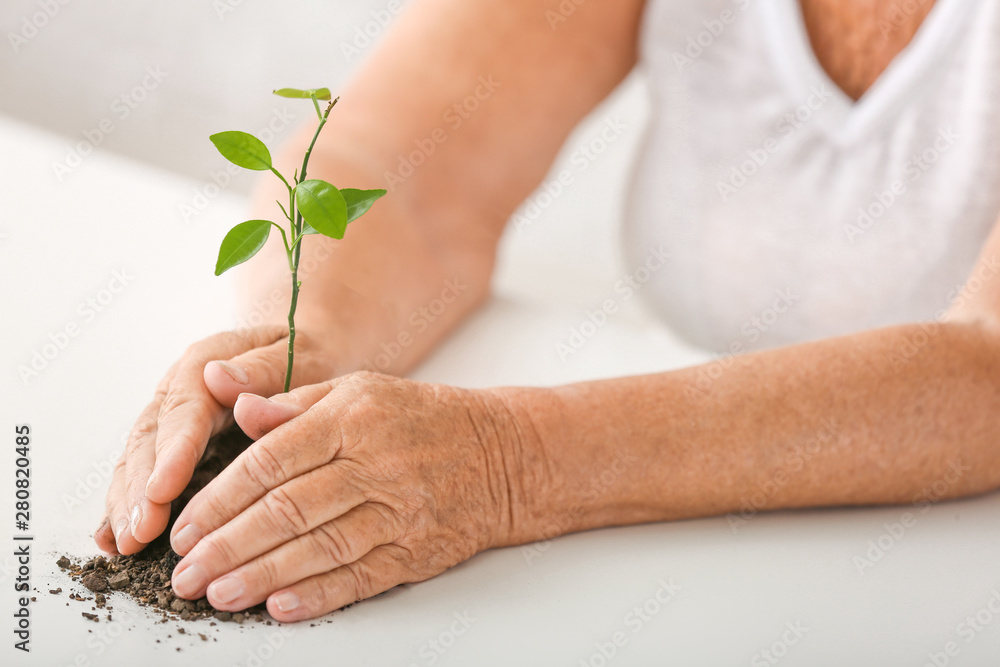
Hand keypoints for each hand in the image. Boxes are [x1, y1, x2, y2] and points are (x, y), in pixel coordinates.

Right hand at [95, 326, 340, 555]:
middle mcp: (180, 389)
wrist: (301, 349)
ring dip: (129, 503)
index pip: (185, 409)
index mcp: (208, 362)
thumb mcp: (298, 351)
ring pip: (139, 460)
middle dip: (142, 489)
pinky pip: (143, 473)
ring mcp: (171, 417)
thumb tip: (219, 377)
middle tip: (140, 533)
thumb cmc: (305, 354)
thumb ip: (265, 366)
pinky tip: (114, 539)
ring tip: (128, 545)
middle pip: (151, 439)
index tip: (162, 490)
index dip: (172, 452)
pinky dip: (127, 505)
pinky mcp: (171, 442)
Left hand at [166, 371, 537, 621]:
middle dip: (228, 545)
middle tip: (185, 573)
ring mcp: (399, 510)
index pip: (271, 460)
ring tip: (217, 595)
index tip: (184, 525)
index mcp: (351, 418)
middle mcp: (374, 463)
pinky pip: (363, 576)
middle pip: (288, 510)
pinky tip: (280, 608)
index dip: (220, 498)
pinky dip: (320, 595)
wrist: (502, 454)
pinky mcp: (418, 549)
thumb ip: (293, 404)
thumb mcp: (358, 391)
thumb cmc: (420, 419)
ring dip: (263, 576)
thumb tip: (233, 407)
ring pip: (320, 548)